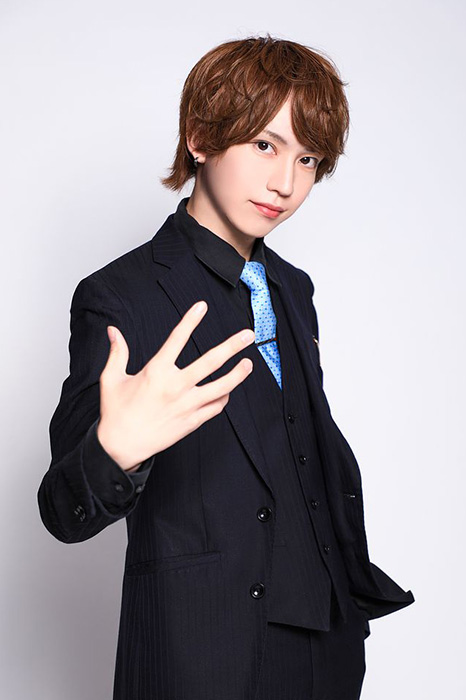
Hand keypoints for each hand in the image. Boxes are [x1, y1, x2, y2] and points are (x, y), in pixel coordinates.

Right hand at [96, 301, 254, 469]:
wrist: (121, 447)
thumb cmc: (116, 412)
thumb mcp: (112, 379)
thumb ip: (117, 352)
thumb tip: (113, 330)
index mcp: (156, 371)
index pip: (177, 339)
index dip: (190, 320)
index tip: (202, 306)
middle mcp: (175, 386)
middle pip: (211, 361)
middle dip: (231, 346)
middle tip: (248, 335)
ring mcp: (187, 405)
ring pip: (221, 387)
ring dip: (237, 374)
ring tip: (248, 363)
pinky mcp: (192, 421)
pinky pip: (215, 407)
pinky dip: (224, 397)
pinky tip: (228, 390)